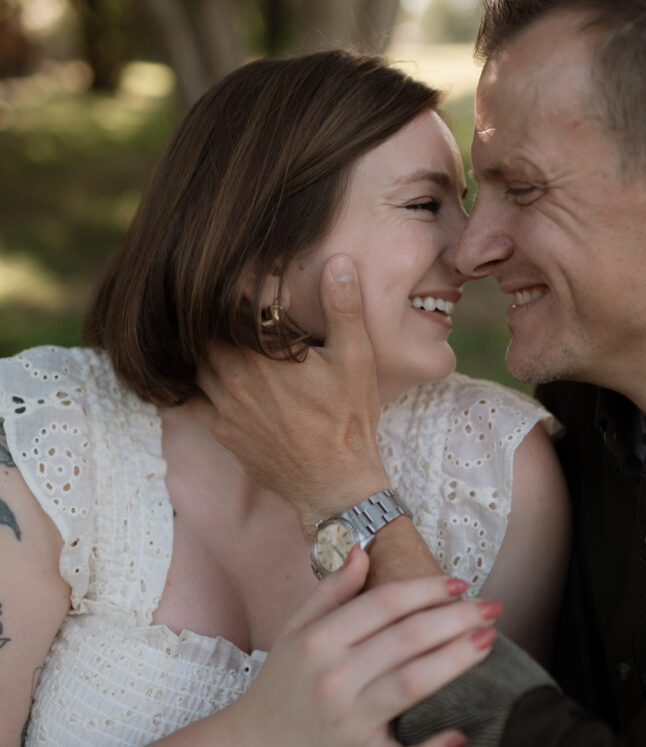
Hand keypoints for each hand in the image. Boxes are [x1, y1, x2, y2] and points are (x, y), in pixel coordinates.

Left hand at [198, 255, 388, 524]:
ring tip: (210, 335)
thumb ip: (343, 307)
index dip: (229, 294)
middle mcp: (234, 378)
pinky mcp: (223, 432)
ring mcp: (224, 408)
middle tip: (220, 307)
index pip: (227, 310)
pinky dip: (189, 385)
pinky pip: (190, 402)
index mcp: (261, 354)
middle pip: (202, 336)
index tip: (240, 286)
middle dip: (210, 320)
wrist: (335, 483)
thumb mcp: (356, 358)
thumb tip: (338, 262)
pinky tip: (197, 375)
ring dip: (200, 349)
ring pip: (193, 366)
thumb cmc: (348, 419)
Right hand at [228, 548, 498, 746]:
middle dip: (454, 619)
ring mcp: (348, 720)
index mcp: (320, 639)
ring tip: (487, 641)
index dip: (425, 589)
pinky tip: (463, 734)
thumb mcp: (296, 629)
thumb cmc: (282, 684)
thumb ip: (331, 591)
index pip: (384, 604)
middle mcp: (335, 676)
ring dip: (455, 661)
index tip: (458, 583)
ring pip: (412, 685)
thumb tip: (361, 550)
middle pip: (406, 639)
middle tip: (490, 608)